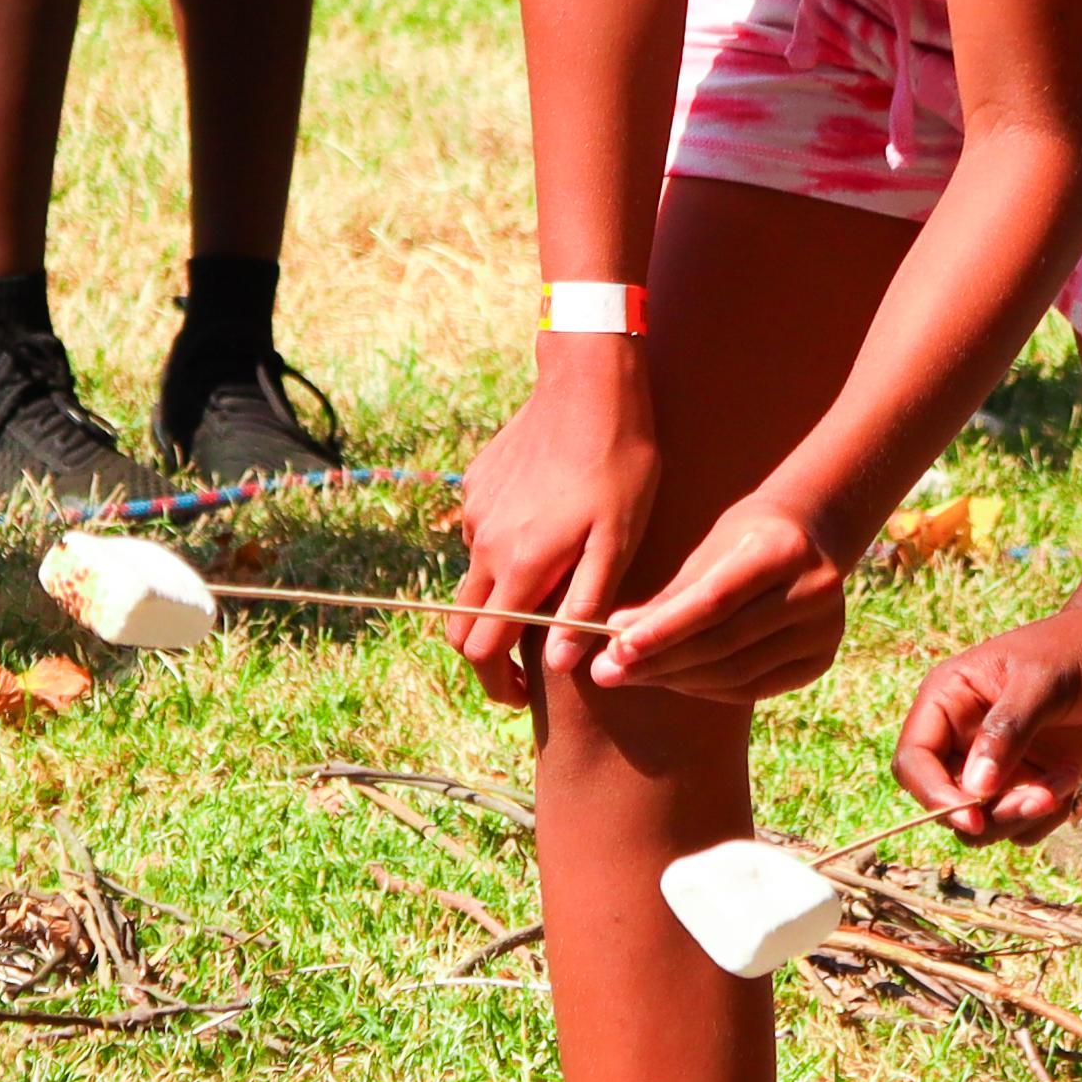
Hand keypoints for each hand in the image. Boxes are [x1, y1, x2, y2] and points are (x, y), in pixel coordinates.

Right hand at [453, 363, 659, 715]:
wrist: (590, 386)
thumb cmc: (619, 465)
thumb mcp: (617, 541)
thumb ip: (585, 606)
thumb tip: (558, 664)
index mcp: (519, 567)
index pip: (482, 649)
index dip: (498, 683)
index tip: (524, 696)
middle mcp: (483, 544)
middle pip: (462, 624)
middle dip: (487, 655)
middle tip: (526, 666)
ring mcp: (475, 513)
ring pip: (475, 576)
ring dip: (501, 596)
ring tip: (553, 587)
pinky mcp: (476, 485)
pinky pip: (482, 534)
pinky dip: (504, 551)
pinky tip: (547, 531)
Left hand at [592, 493, 853, 708]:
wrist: (812, 536)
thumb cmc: (746, 537)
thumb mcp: (708, 551)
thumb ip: (668, 596)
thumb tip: (613, 636)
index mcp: (783, 550)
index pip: (714, 601)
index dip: (663, 629)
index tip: (614, 647)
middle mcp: (814, 590)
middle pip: (725, 642)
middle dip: (661, 661)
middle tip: (608, 671)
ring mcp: (826, 629)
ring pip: (738, 672)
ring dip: (678, 679)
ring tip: (633, 675)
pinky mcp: (823, 659)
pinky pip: (755, 687)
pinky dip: (709, 689)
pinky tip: (675, 681)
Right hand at [891, 596, 1081, 845]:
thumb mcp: (1043, 681)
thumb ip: (1006, 732)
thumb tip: (975, 789)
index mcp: (949, 700)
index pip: (913, 761)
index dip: (933, 795)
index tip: (974, 815)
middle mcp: (965, 737)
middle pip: (947, 803)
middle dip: (992, 813)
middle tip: (1043, 797)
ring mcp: (998, 764)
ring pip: (984, 823)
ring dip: (1023, 815)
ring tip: (1067, 777)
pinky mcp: (1031, 782)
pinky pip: (1021, 826)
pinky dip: (1046, 817)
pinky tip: (1073, 778)